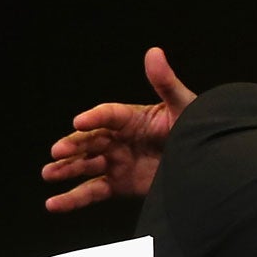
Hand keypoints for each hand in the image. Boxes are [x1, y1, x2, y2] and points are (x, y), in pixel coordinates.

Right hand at [42, 47, 197, 211]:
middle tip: (57, 151)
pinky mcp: (118, 185)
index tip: (79, 122)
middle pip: (90, 140)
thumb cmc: (199, 129)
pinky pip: (91, 192)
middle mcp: (119, 139)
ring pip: (85, 165)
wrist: (208, 164)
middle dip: (73, 146)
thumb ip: (166, 83)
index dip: (94, 118)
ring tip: (49, 173)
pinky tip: (53, 203)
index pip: (108, 115)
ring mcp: (117, 162)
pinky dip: (72, 199)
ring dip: (66, 169)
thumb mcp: (184, 106)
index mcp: (132, 118)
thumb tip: (154, 52)